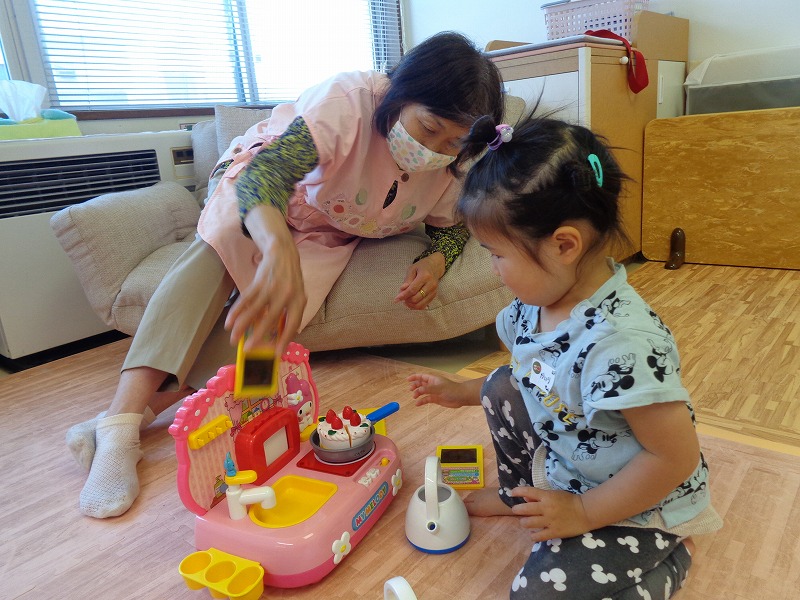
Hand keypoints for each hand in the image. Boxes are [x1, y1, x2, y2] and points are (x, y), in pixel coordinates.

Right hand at [225, 205, 306, 355]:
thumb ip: (290, 313)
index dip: (285, 339)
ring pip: (255, 310)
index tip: (276, 354)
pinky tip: (229, 321)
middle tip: (248, 350)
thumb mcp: (297, 295)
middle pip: (272, 319)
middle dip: (259, 336)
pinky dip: (236, 311)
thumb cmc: (290, 279)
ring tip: (233, 338)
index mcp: (300, 300)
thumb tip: (280, 336)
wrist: (283, 252)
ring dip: (242, 325)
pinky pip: (246, 299)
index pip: (293, 323)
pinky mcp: (259, 281)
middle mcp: (287, 294)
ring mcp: (272, 287)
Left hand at [394, 253, 444, 309]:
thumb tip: (402, 291)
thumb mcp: (412, 269)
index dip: (403, 295)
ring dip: (411, 305)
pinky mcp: (434, 296)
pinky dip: (416, 306)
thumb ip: (407, 280)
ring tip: (406, 301)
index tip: (396, 299)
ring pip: (420, 304)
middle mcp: (431, 285)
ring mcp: (433, 291)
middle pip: (416, 298)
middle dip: (407, 300)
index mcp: (425, 276)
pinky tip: (411, 302)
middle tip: (401, 298)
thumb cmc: (421, 267)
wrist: (434, 267)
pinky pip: (424, 305)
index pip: (412, 290)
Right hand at [407, 373, 478, 407]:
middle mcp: (432, 385)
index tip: (407, 380)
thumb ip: (428, 389)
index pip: (421, 376)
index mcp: (433, 379)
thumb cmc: (452, 390)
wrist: (461, 397)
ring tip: (414, 397)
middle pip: (420, 384)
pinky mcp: (435, 399)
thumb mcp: (439, 388)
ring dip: (417, 394)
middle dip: (415, 386)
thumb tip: (418, 390)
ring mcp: (434, 392)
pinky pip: (426, 399)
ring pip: (422, 392)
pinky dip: (421, 401)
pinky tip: (418, 404)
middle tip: (411, 390)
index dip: (414, 377)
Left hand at [510, 487, 591, 541]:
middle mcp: (546, 508)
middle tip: (516, 511)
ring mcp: (550, 521)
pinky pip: (538, 536)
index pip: (527, 491)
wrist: (586, 512)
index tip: (511, 493)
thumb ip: (539, 496)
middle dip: (517, 510)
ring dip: (524, 522)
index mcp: (547, 496)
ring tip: (525, 522)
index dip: (517, 491)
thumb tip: (525, 498)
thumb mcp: (554, 494)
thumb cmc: (569, 501)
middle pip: (524, 509)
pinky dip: (533, 535)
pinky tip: (533, 534)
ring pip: (528, 523)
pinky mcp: (555, 532)